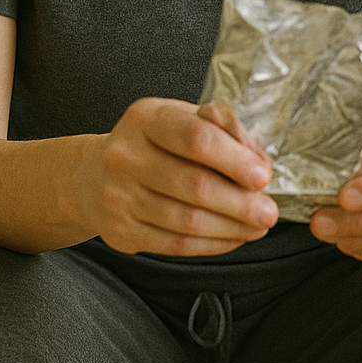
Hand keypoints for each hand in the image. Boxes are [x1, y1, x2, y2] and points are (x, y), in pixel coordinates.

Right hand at [88, 98, 276, 255]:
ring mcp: (119, 197)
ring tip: (257, 227)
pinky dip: (212, 244)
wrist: (92, 176)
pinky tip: (233, 237)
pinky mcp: (121, 232)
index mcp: (145, 119)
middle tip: (269, 212)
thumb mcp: (181, 117)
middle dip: (241, 203)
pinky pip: (176, 245)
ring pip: (188, 221)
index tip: (263, 176)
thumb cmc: (152, 143)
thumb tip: (256, 159)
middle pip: (194, 186)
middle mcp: (125, 157)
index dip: (235, 160)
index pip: (195, 138)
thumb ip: (221, 127)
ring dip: (232, 228)